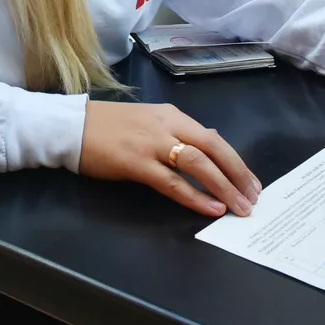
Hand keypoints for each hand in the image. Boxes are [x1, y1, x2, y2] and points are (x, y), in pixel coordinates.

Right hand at [81, 101, 261, 217]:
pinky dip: (195, 196)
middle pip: (214, 148)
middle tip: (253, 197)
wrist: (71, 127)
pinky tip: (211, 208)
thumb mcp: (149, 122)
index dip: (236, 161)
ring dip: (223, 186)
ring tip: (238, 206)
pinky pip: (172, 182)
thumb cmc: (107, 127)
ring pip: (198, 163)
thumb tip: (207, 142)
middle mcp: (167, 125)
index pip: (214, 138)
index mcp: (172, 116)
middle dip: (238, 174)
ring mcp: (152, 143)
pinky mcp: (136, 162)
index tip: (251, 182)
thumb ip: (176, 133)